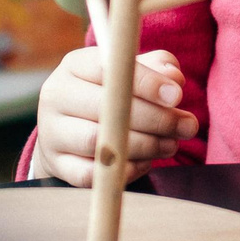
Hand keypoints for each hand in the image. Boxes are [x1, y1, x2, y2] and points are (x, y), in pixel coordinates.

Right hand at [31, 46, 195, 187]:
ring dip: (144, 146)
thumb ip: (157, 68)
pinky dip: (124, 171)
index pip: (108, 69)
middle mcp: (56, 96)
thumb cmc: (109, 94)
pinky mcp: (57, 164)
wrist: (69, 128)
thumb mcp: (131, 73)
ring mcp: (52, 133)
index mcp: (75, 66)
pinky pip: (91, 174)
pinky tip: (146, 163)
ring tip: (171, 144)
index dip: (146, 82)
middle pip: (106, 108)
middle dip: (156, 119)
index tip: (177, 96)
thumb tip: (173, 79)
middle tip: (187, 127)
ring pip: (99, 143)